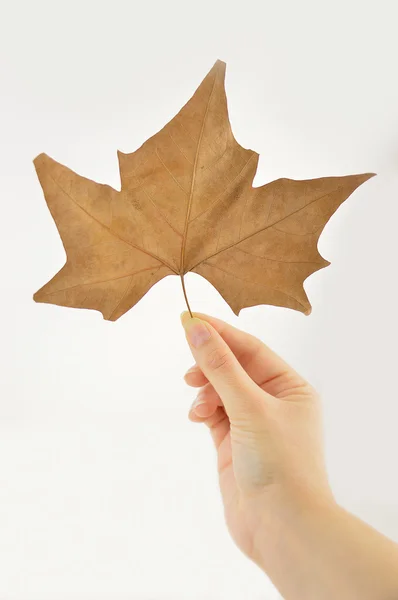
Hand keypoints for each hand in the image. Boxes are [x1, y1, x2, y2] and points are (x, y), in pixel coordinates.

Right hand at [181, 312, 333, 565]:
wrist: (282, 527)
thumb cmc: (278, 461)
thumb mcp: (248, 406)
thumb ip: (220, 366)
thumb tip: (195, 328)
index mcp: (290, 387)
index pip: (251, 349)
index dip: (220, 332)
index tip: (189, 319)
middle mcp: (274, 402)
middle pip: (234, 368)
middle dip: (210, 364)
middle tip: (188, 365)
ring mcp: (253, 424)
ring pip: (221, 391)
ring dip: (205, 390)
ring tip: (198, 403)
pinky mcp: (235, 444)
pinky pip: (215, 414)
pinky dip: (203, 410)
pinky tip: (198, 415)